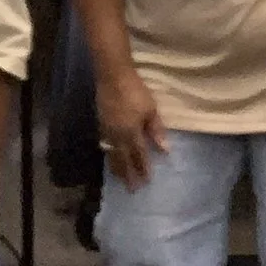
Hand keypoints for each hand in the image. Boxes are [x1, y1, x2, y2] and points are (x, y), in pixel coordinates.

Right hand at [97, 68, 169, 189]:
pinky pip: (105, 145)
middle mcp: (117, 136)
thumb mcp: (151, 110)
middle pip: (123, 159)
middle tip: (131, 189)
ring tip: (119, 178)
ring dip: (116, 167)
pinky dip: (109, 154)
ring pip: (112, 154)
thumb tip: (164, 150)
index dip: (143, 169)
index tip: (146, 182)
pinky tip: (110, 156)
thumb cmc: (135, 91)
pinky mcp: (101, 123)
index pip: (139, 156)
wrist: (112, 76)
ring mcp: (107, 130)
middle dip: (128, 175)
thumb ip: (156, 130)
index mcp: (131, 133)